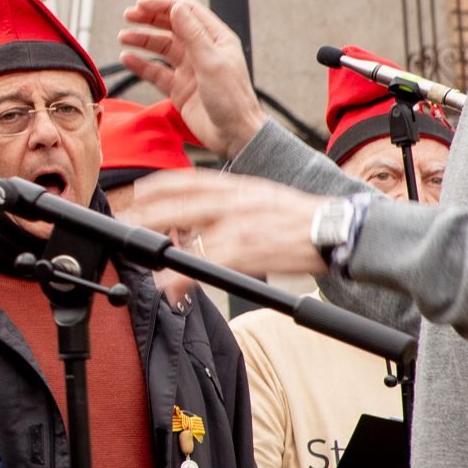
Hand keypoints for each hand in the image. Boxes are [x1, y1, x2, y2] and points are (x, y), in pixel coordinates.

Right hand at [117, 0, 267, 158]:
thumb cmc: (232, 100)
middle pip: (172, 27)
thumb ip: (193, 35)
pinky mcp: (179, 87)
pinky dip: (140, 64)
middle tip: (128, 16)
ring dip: (142, 40)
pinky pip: (155, 71)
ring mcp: (189, 69)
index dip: (164, 5)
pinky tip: (127, 58)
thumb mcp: (211, 63)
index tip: (142, 4)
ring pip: (161, 48)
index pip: (188, 12)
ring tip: (123, 36)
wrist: (234, 135)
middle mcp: (202, 51)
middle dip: (150, 19)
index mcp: (217, 39)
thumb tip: (177, 8)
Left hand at [128, 172, 331, 277]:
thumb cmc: (303, 219)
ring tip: (144, 263)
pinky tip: (171, 288)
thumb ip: (234, 202)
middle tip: (125, 226)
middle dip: (147, 216)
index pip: (191, 179)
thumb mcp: (265, 197)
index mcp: (240, 186)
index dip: (161, 185)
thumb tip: (208, 215)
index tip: (139, 191)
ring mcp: (241, 224)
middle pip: (180, 205)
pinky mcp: (249, 250)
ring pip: (190, 235)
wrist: (342, 229)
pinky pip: (208, 265)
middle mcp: (236, 200)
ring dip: (162, 251)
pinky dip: (185, 278)